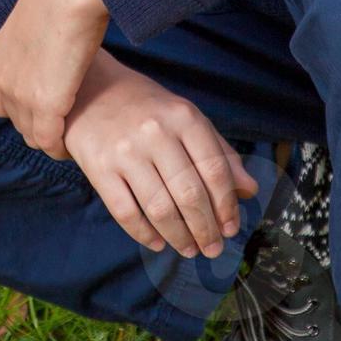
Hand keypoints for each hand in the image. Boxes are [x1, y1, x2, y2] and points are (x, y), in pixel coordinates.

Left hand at [0, 0, 109, 157]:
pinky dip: (61, 145)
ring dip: (51, 137)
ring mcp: (20, 95)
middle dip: (39, 125)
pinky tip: (76, 140)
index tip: (46, 109)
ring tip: (73, 131)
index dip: (22, 109)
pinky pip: (49, 141)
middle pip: (17, 122)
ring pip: (32, 136)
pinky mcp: (44, 105)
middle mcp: (1, 79)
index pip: (0, 103)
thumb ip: (36, 41)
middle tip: (66, 122)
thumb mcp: (36, 20)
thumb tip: (55, 41)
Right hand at [63, 52, 258, 259]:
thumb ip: (219, 153)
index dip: (226, 205)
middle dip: (206, 228)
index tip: (231, 228)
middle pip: (189, 193)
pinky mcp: (99, 168)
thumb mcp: (186, 119)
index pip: (214, 169)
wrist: (90, 91)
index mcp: (183, 117)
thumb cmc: (147, 110)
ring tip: (189, 249)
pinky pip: (126, 212)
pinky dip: (145, 235)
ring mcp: (125, 151)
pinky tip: (158, 242)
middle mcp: (155, 132)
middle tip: (213, 248)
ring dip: (179, 237)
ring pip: (159, 208)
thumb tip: (249, 190)